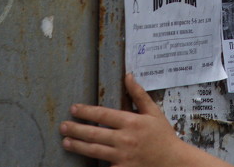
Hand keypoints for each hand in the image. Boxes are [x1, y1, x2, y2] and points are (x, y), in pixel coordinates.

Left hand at [60, 73, 186, 166]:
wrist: (171, 161)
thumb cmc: (163, 135)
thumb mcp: (154, 111)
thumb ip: (139, 94)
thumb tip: (128, 76)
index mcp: (131, 122)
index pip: (103, 114)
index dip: (87, 111)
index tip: (74, 108)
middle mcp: (124, 139)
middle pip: (94, 133)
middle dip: (76, 129)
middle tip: (62, 126)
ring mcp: (121, 156)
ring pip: (94, 150)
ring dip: (78, 145)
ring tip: (66, 142)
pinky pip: (102, 164)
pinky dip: (91, 161)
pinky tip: (81, 157)